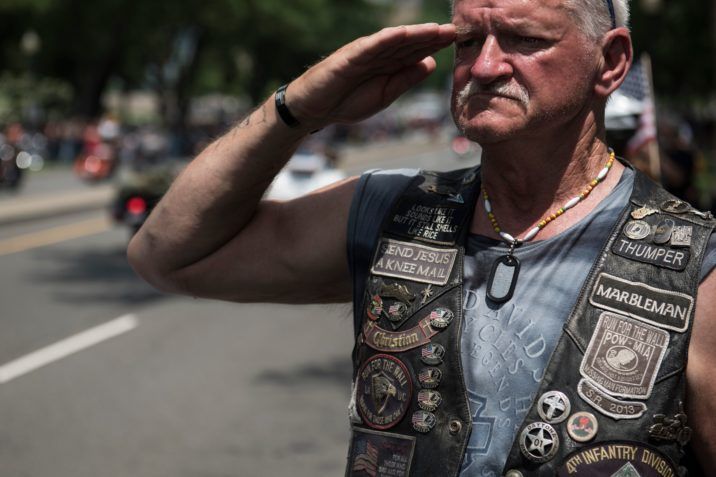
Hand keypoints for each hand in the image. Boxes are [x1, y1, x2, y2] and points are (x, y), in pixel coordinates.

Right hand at [286, 23, 455, 130]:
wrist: (315, 109)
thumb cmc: (347, 102)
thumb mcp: (385, 95)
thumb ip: (406, 79)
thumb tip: (431, 63)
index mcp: (388, 64)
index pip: (416, 52)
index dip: (435, 46)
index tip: (457, 42)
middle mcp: (379, 54)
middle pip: (410, 43)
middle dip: (432, 37)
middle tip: (456, 30)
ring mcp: (365, 53)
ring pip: (394, 42)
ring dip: (416, 35)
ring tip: (437, 30)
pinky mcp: (350, 57)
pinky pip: (371, 46)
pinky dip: (387, 39)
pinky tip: (404, 34)